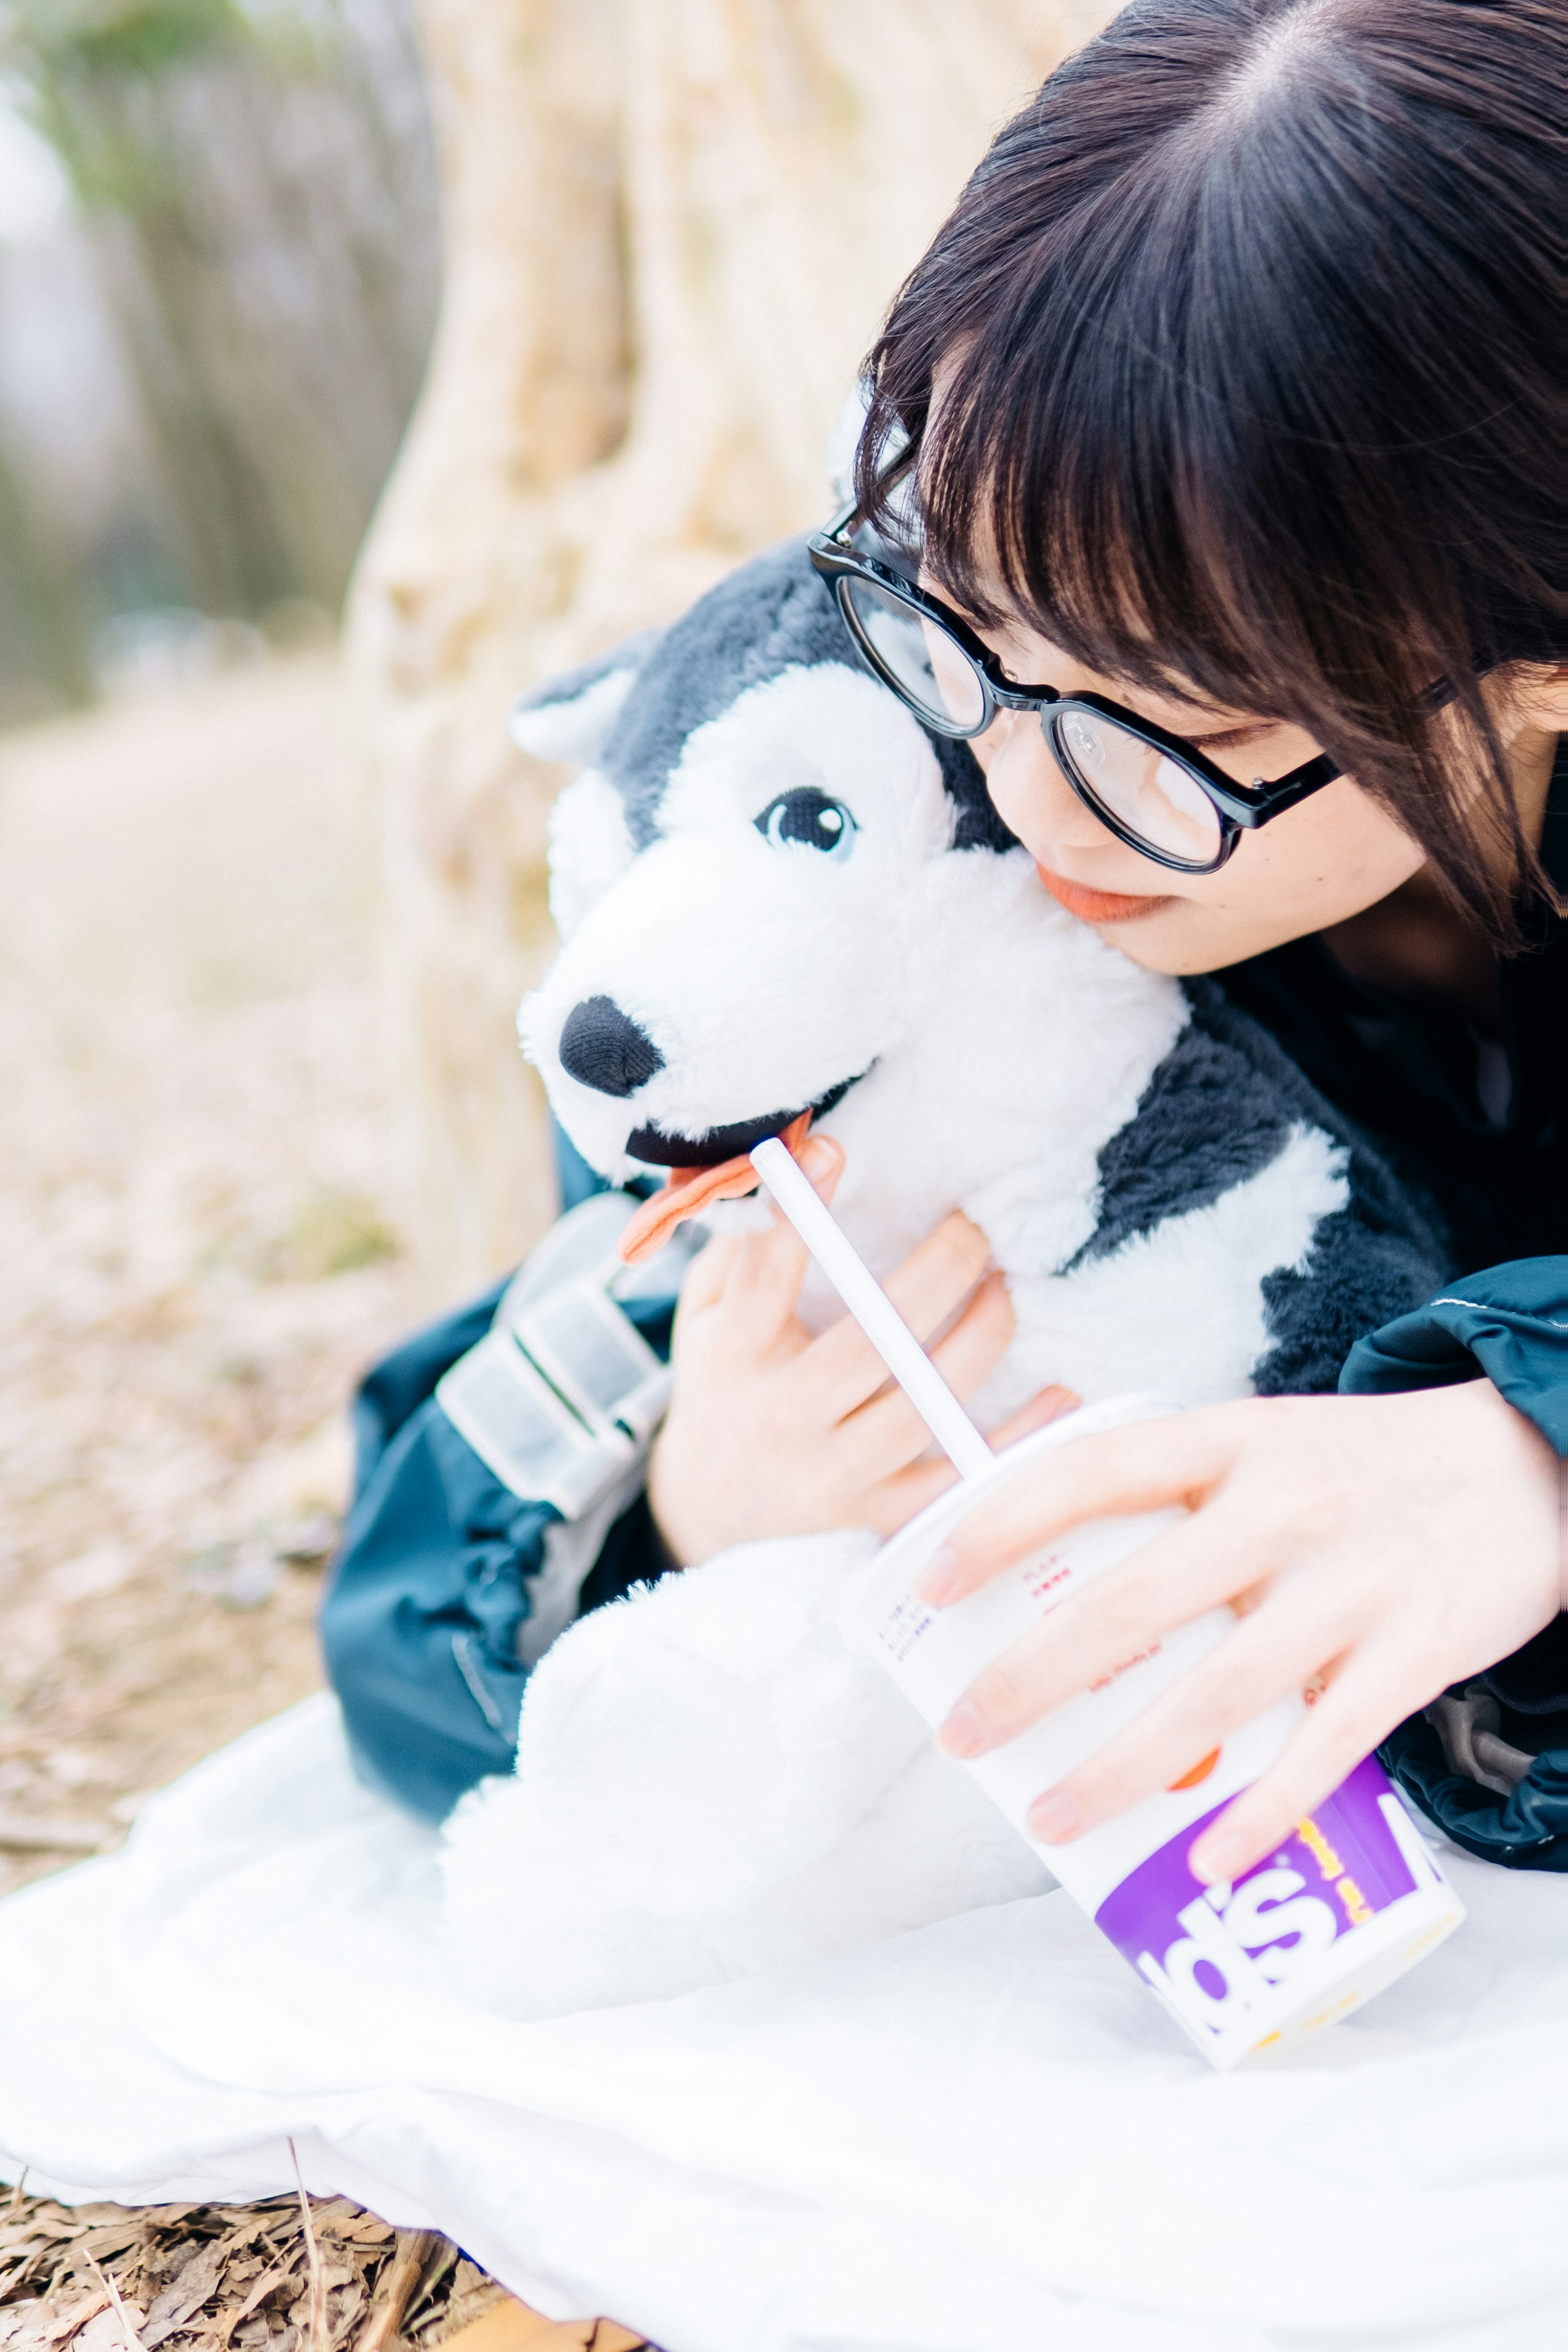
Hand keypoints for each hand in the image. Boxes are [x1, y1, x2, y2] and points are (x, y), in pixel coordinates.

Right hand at [646, 1135, 1075, 1566]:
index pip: (763, 1278)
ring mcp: (834, 1473)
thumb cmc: (720, 1385)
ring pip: (923, 1405)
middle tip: (975, 1225)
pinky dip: (1014, 1440)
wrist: (710, 1511)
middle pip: (869, 1343)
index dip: (797, 1214)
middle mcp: (784, 1416)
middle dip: (936, 1275)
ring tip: (1004, 1287)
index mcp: (733, 1356)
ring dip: (979, 1338)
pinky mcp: (875, 1515)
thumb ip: (738, 1248)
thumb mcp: (702, 1316)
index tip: (833, 1148)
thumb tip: (785, 1159)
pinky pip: (955, 1479)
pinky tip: (1058, 1392)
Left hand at [920, 1382, 1561, 1882]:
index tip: (933, 1580)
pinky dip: (1264, 1811)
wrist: (1535, 1459)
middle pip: (1129, 1604)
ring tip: (1052, 1818)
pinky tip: (1209, 1858)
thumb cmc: (1367, 1465)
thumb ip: (1177, 1490)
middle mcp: (1281, 1510)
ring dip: (1123, 1770)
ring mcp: (1347, 1587)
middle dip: (1031, 1679)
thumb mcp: (1267, 1441)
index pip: (1091, 1474)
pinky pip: (1324, 1748)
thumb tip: (1058, 1557)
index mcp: (1231, 1444)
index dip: (1001, 1525)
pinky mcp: (1410, 1654)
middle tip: (965, 1733)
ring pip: (1213, 1695)